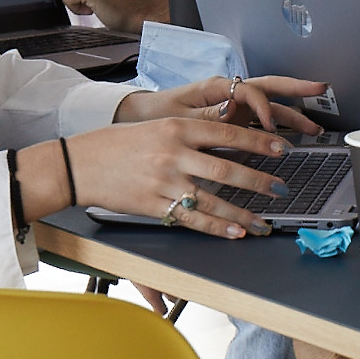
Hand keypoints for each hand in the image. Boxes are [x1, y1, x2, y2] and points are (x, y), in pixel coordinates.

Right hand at [66, 115, 295, 238]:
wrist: (79, 164)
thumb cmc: (117, 143)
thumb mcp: (156, 126)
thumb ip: (189, 132)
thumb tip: (226, 136)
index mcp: (177, 127)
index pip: (228, 133)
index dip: (259, 142)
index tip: (281, 149)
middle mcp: (173, 153)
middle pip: (227, 168)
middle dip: (259, 180)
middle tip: (281, 187)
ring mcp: (164, 181)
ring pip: (213, 199)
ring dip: (243, 212)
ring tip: (263, 220)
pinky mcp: (154, 205)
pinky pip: (192, 219)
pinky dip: (217, 228)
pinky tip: (234, 232)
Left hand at [121, 75, 325, 137]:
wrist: (140, 120)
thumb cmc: (156, 115)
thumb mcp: (177, 117)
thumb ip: (206, 116)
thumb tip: (231, 112)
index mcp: (215, 87)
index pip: (249, 91)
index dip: (263, 108)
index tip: (270, 128)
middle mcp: (228, 94)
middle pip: (269, 88)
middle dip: (296, 89)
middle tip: (320, 89)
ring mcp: (233, 107)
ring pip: (270, 107)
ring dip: (293, 115)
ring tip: (314, 127)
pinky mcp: (233, 121)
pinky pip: (261, 122)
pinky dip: (279, 129)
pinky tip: (293, 138)